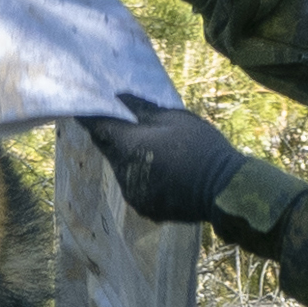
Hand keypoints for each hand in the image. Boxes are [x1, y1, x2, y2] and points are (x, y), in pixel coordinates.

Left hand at [81, 104, 252, 226]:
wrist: (224, 190)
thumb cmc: (201, 148)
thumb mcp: (174, 119)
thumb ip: (141, 109)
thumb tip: (118, 97)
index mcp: (128, 147)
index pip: (98, 128)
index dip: (89, 117)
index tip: (83, 106)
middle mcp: (124, 174)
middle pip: (111, 151)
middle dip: (116, 138)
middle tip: (130, 125)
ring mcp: (134, 195)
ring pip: (124, 171)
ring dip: (132, 160)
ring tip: (157, 151)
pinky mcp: (147, 209)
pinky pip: (137, 188)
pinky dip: (144, 178)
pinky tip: (165, 172)